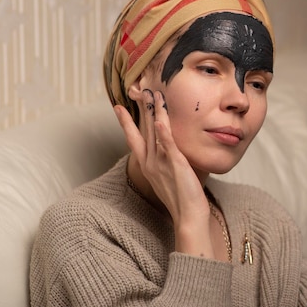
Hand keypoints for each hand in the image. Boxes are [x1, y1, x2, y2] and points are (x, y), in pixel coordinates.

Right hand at [114, 89, 213, 258]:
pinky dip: (164, 133)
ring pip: (154, 132)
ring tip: (153, 95)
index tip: (118, 106)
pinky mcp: (176, 164)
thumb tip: (167, 151)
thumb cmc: (181, 197)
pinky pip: (168, 145)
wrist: (188, 216)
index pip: (132, 138)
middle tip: (139, 90)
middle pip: (143, 130)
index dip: (125, 122)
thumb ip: (165, 161)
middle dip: (141, 109)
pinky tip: (160, 120)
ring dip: (153, 112)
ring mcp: (162, 163)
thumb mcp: (168, 176)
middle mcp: (150, 162)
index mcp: (147, 165)